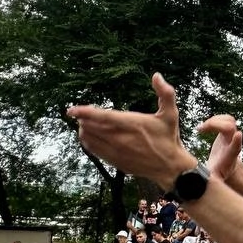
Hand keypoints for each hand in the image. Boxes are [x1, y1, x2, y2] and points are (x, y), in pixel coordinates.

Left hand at [69, 74, 196, 188]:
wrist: (170, 167)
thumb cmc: (169, 138)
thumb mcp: (171, 114)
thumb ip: (165, 93)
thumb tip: (156, 75)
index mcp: (132, 124)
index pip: (102, 117)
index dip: (84, 112)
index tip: (71, 110)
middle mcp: (121, 139)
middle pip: (92, 127)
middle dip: (83, 119)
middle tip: (82, 113)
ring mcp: (116, 151)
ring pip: (90, 139)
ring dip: (84, 130)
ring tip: (83, 123)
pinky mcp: (115, 161)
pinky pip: (94, 151)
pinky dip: (87, 142)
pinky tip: (87, 136)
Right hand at [197, 115, 242, 181]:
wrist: (226, 169)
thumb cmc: (215, 175)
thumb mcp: (210, 179)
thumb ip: (207, 181)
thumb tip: (193, 187)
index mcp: (229, 157)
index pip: (236, 149)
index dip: (236, 142)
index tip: (238, 135)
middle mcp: (232, 144)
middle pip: (230, 127)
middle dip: (214, 124)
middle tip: (200, 130)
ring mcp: (232, 136)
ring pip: (229, 120)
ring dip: (214, 120)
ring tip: (201, 128)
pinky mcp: (228, 131)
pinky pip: (226, 118)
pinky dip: (214, 119)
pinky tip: (203, 127)